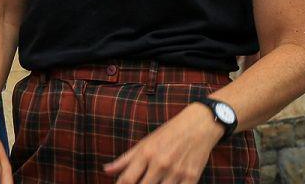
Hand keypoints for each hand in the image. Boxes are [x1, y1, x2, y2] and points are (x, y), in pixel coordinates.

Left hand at [105, 103, 224, 183]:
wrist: (198, 126)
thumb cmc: (168, 133)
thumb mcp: (144, 143)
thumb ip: (125, 159)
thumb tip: (106, 170)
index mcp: (146, 154)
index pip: (128, 179)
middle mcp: (160, 164)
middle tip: (137, 183)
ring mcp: (177, 172)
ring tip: (153, 182)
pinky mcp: (192, 177)